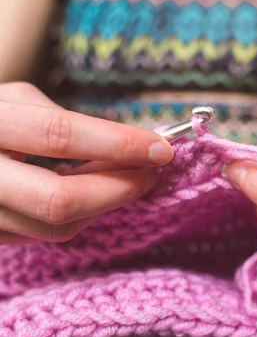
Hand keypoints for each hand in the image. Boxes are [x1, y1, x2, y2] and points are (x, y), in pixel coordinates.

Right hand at [0, 82, 173, 243]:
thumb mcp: (9, 99)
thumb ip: (59, 119)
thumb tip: (120, 146)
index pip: (59, 134)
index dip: (116, 143)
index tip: (161, 148)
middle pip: (58, 200)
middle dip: (117, 189)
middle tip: (150, 174)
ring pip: (53, 229)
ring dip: (101, 207)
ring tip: (123, 181)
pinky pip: (39, 237)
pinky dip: (75, 219)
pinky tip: (88, 196)